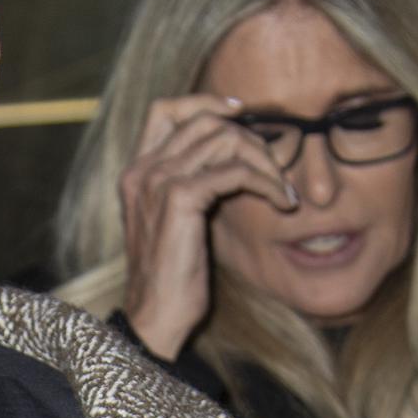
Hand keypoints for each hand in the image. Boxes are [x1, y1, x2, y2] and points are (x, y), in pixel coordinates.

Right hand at [119, 95, 298, 361]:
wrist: (155, 316)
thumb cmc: (171, 277)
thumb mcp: (176, 222)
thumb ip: (191, 186)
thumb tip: (233, 162)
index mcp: (136, 172)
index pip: (164, 110)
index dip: (205, 101)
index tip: (240, 113)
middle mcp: (142, 170)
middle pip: (204, 119)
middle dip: (249, 137)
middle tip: (275, 165)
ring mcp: (157, 182)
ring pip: (223, 138)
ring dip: (263, 159)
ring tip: (281, 188)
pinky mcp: (179, 199)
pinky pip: (235, 171)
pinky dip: (265, 181)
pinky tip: (281, 201)